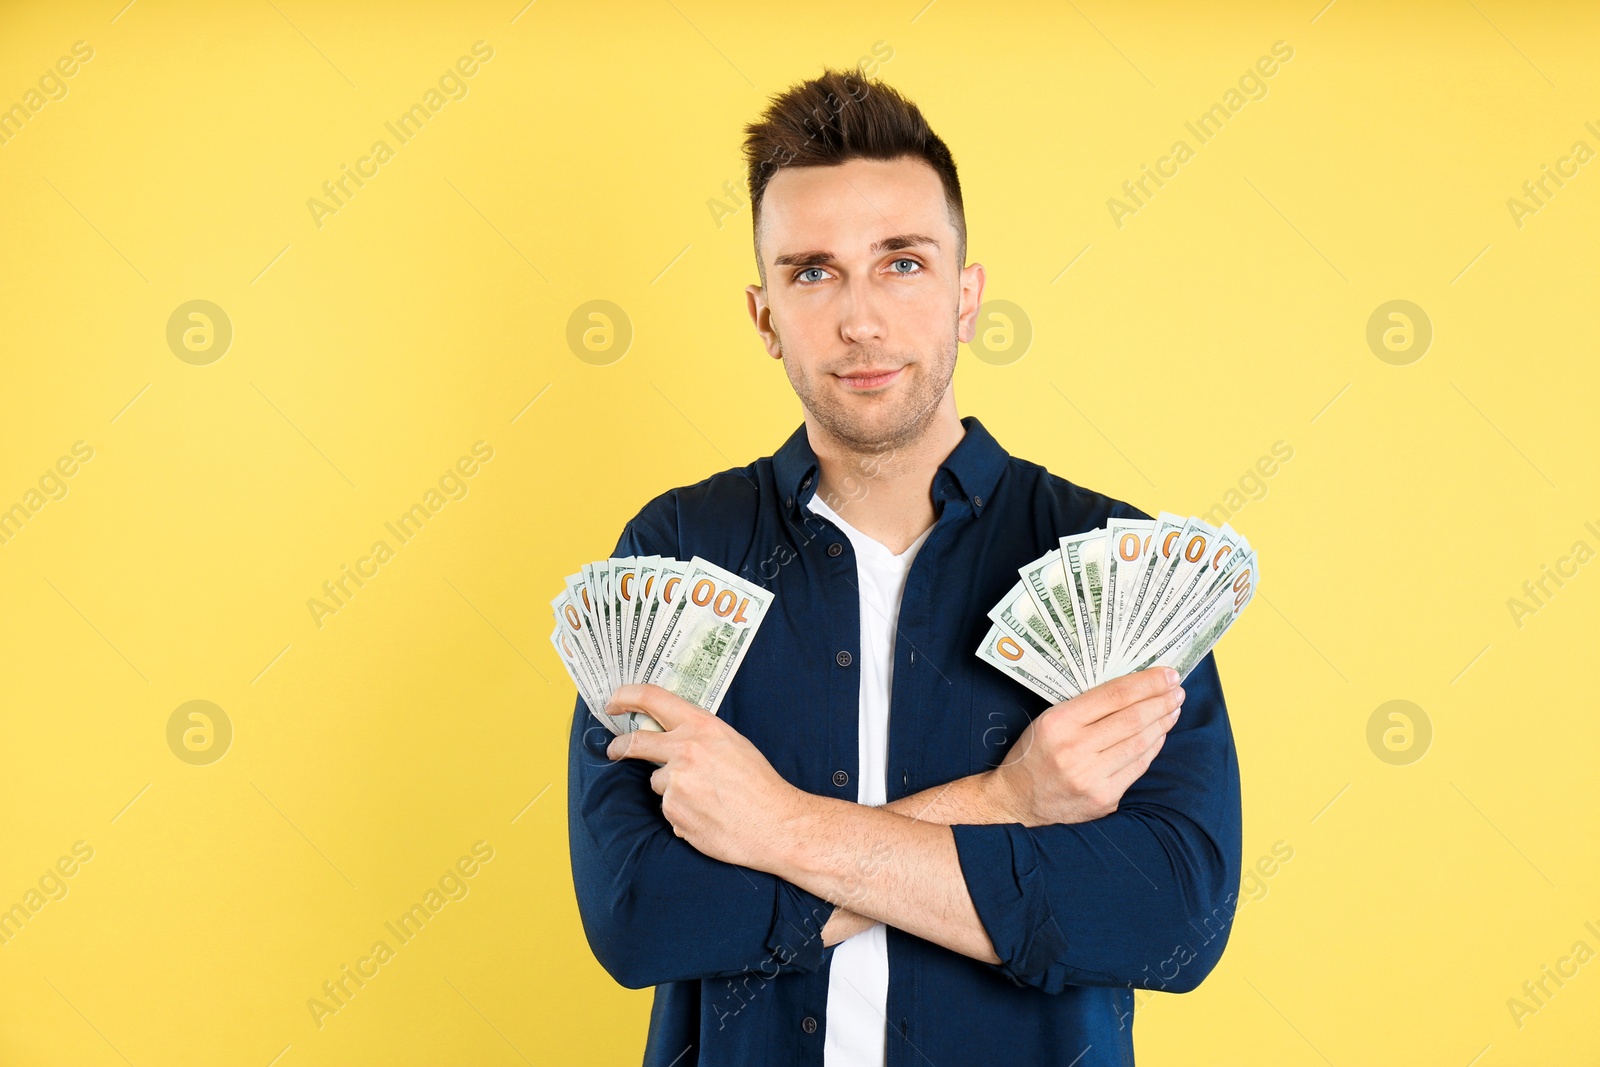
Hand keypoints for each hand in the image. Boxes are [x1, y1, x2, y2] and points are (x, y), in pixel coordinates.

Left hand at [604, 684, 806, 869]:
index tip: (614, 702)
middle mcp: (684, 750)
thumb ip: (699, 735)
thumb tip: (671, 734)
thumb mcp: (731, 742)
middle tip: (615, 749)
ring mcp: (676, 782)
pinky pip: (669, 808)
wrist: (774, 823)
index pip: (652, 698)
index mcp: (702, 726)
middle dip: (619, 746)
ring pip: (658, 781)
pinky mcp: (673, 811)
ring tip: (706, 798)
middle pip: (635, 742)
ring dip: (672, 789)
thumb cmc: (759, 783)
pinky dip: (682, 812)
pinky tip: (707, 815)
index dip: (626, 697)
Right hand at [990, 666, 1183, 826]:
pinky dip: (1153, 747)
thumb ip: (1085, 707)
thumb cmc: (1034, 754)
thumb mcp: (1048, 720)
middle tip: (1177, 690)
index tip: (1167, 674)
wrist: (1017, 802)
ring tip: (1173, 709)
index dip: (1146, 683)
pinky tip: (1159, 734)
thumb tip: (1133, 689)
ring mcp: (1091, 777)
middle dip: (1161, 701)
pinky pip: (1138, 767)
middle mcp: (1075, 750)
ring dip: (1162, 723)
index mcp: (1058, 723)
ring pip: (1140, 743)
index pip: (1114, 695)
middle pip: (1132, 719)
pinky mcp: (1104, 798)